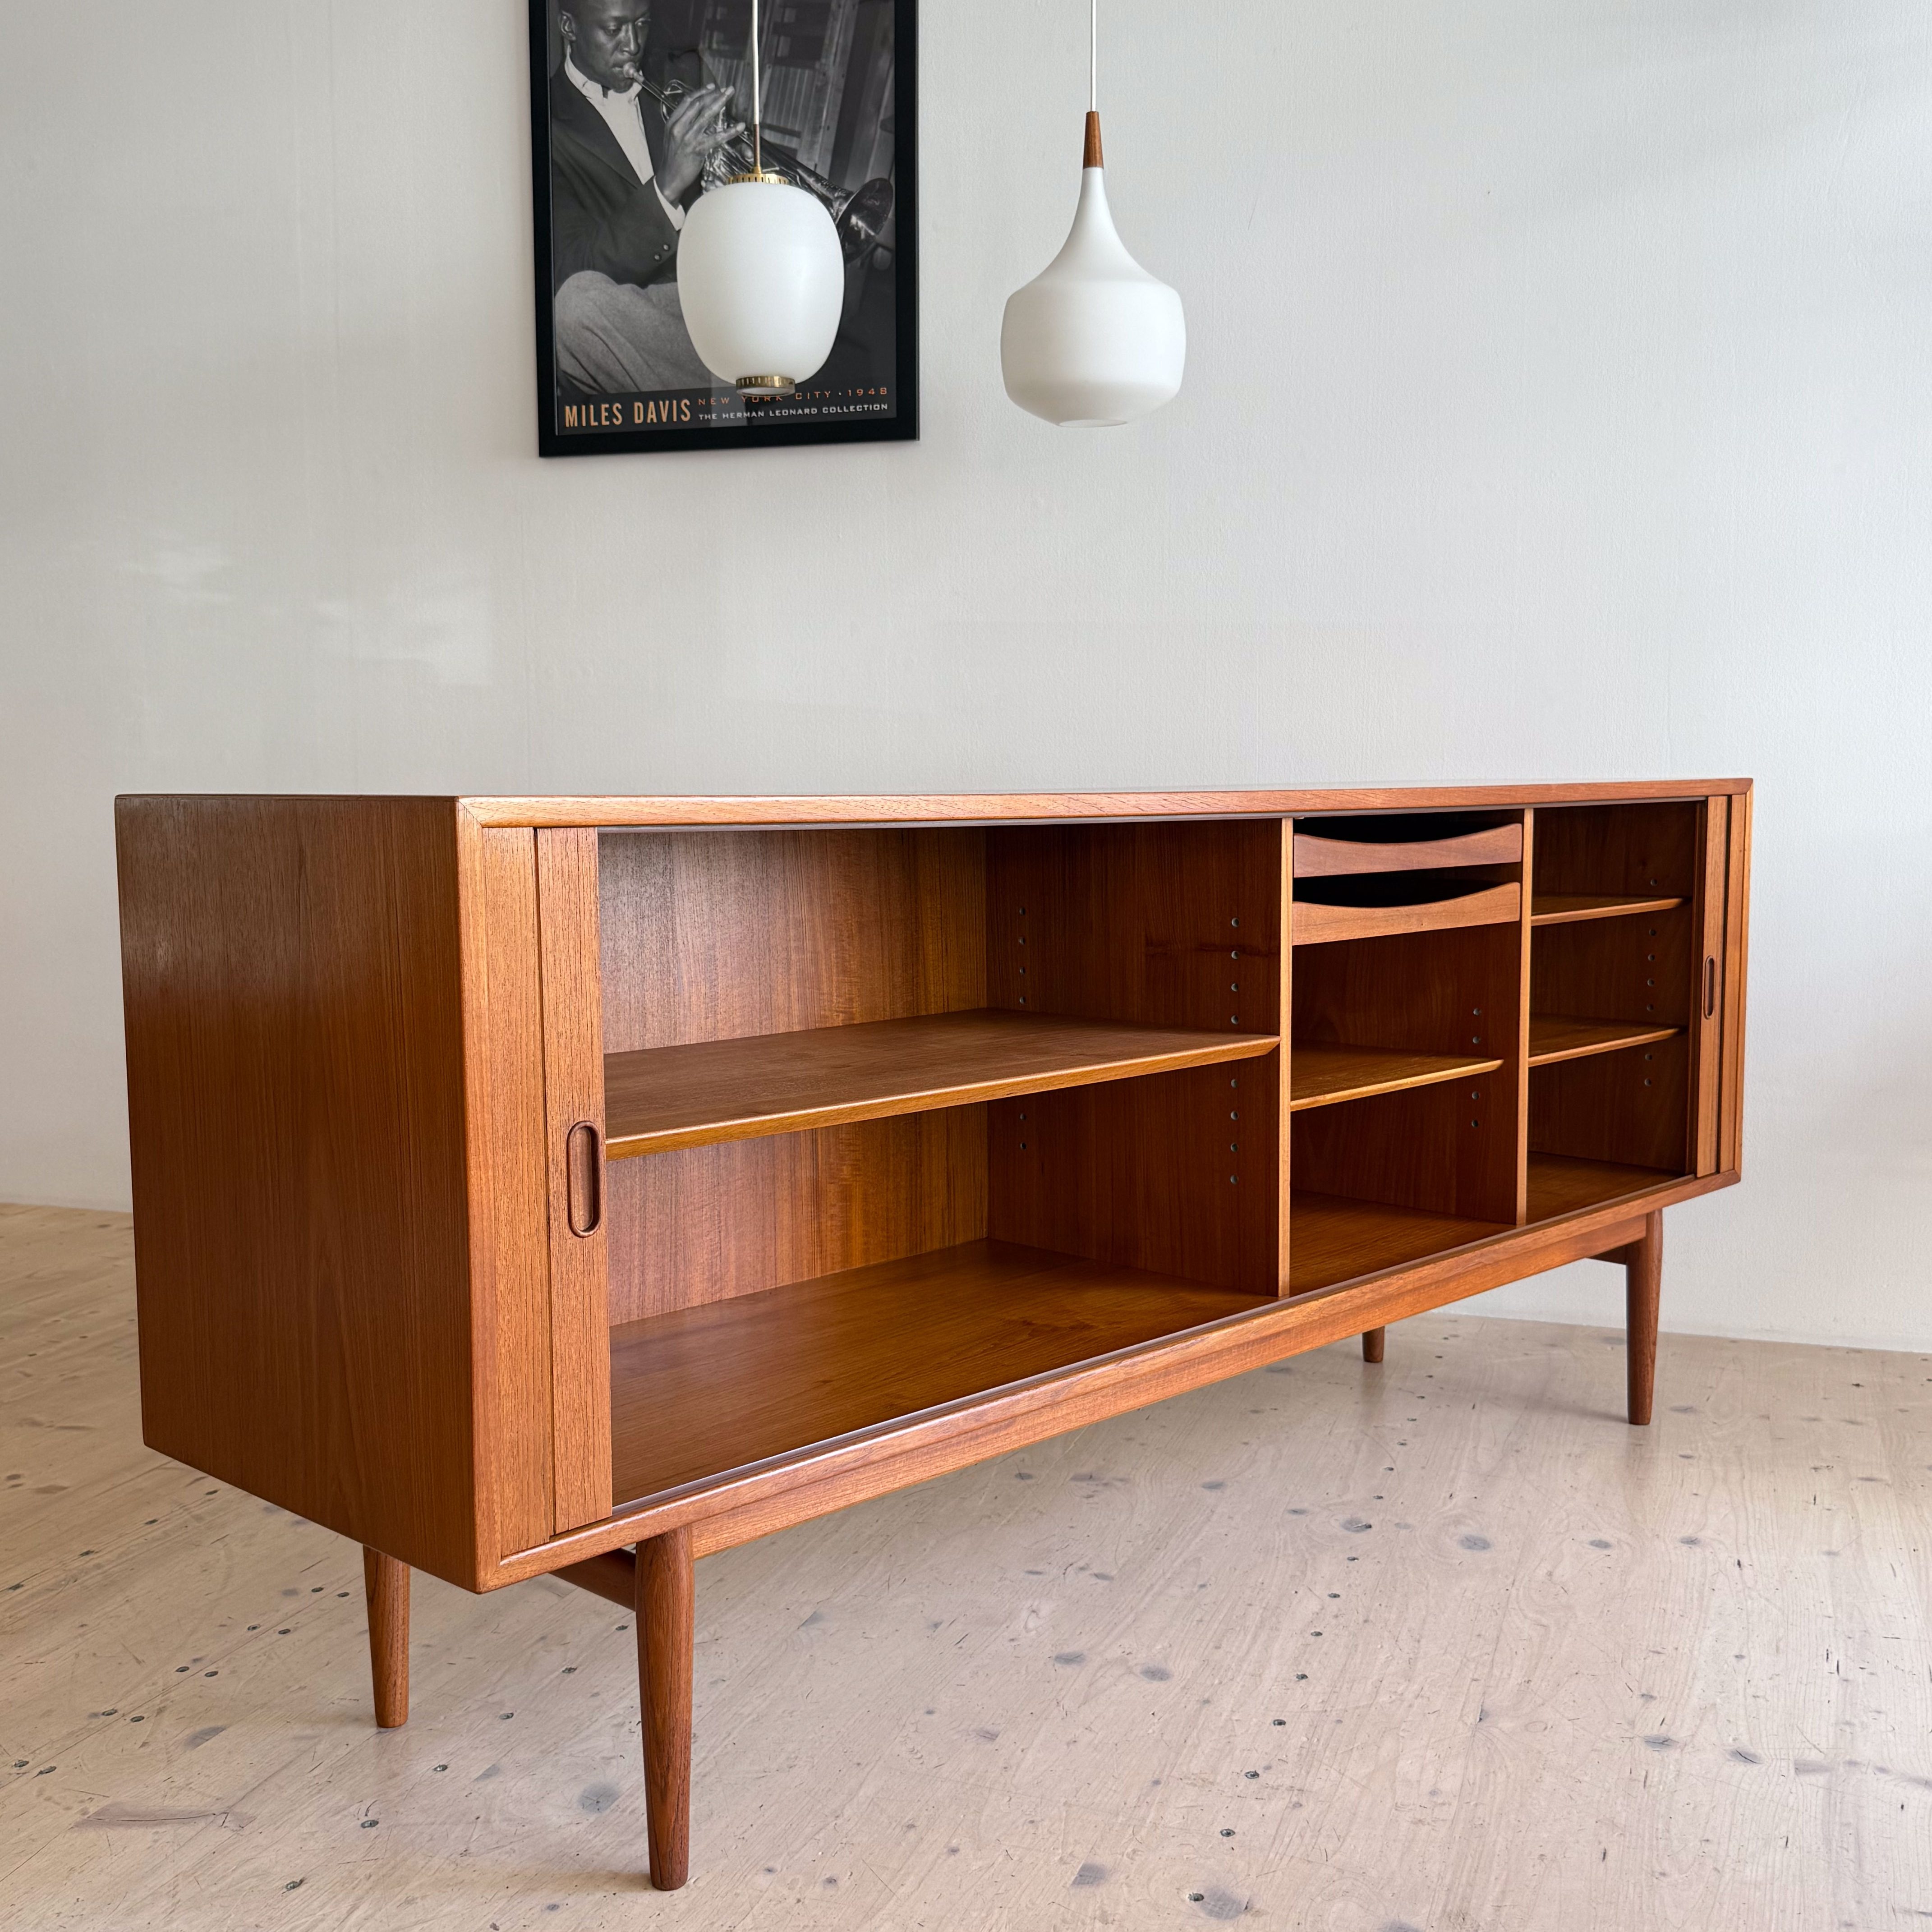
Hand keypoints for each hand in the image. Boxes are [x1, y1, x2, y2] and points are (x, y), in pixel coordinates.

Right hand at [658, 85, 736, 201]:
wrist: (669, 177)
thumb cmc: (673, 158)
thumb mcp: (673, 137)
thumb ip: (682, 124)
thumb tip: (696, 115)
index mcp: (673, 122)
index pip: (687, 101)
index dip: (701, 92)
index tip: (712, 87)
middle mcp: (680, 127)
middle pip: (698, 104)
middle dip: (714, 94)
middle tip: (727, 89)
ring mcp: (689, 137)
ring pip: (706, 115)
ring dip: (720, 103)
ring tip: (730, 95)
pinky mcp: (698, 149)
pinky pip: (716, 138)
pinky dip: (729, 132)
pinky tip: (739, 127)